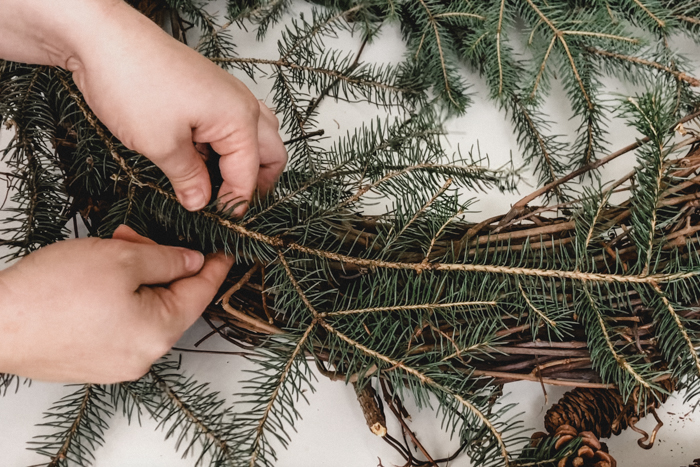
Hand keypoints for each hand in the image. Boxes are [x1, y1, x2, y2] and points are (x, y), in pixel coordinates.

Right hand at [0, 225, 232, 382]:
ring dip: (135, 275)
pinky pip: (120, 323)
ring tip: (110, 249)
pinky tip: (97, 276)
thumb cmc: (52, 293)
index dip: (215, 267)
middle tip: (135, 236)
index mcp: (159, 332)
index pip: (201, 294)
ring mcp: (116, 363)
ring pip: (144, 309)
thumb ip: (167, 259)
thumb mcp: (121, 258)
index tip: (225, 251)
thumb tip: (193, 262)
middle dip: (158, 262)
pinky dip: (118, 296)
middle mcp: (143, 356)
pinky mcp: (92, 361)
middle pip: (170, 300)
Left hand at [1, 0, 287, 213]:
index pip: (249, 175)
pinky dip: (229, 144)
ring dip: (246, 162)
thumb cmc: (133, 82)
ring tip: (220, 183)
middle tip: (230, 205)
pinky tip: (202, 158)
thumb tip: (201, 202)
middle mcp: (241, 104)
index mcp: (239, 118)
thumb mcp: (161, 145)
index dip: (235, 204)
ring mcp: (227, 94)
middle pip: (270, 154)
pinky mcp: (209, 90)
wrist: (103, 39)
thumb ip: (188, 179)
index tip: (218, 222)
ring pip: (257, 136)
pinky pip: (234, 123)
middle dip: (256, 184)